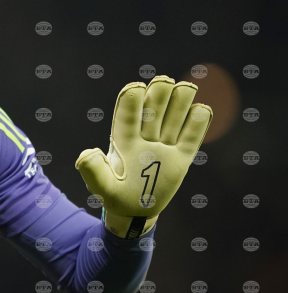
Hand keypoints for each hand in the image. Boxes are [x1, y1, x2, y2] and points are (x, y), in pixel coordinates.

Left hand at [75, 75, 212, 238]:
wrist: (135, 211)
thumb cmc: (115, 197)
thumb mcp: (102, 187)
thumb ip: (93, 171)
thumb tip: (88, 152)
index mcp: (123, 142)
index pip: (126, 117)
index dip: (130, 102)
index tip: (136, 87)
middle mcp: (144, 139)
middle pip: (152, 112)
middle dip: (157, 96)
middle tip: (164, 81)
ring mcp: (164, 148)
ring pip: (173, 120)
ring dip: (180, 103)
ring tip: (186, 87)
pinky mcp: (181, 159)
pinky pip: (191, 139)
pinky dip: (198, 125)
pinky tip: (203, 108)